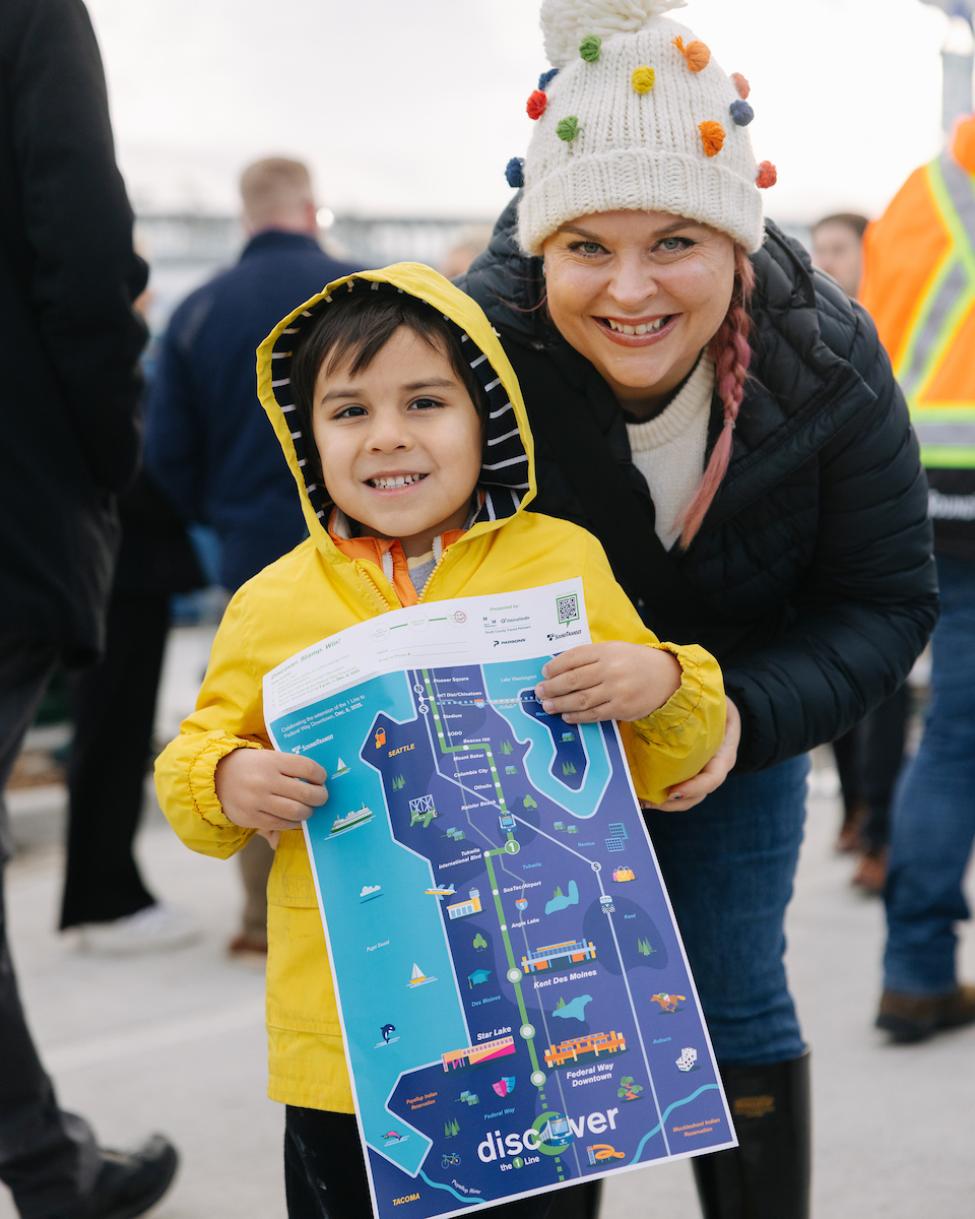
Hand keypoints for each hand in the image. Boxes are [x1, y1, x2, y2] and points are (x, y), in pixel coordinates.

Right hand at [214, 748, 327, 838]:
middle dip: (320, 797)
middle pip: (306, 793)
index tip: (321, 779)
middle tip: (321, 797)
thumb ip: (290, 768)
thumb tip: (317, 780)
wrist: (215, 777)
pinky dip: (292, 823)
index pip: (308, 768)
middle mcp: (265, 780)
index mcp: (272, 761)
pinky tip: (293, 817)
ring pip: (296, 812)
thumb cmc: (250, 766)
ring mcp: (257, 801)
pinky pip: (281, 824)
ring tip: (307, 808)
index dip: (321, 775)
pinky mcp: (251, 818)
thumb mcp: (268, 757)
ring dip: (308, 812)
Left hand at [534, 642, 681, 723]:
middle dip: (552, 687)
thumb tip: (559, 669)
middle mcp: (611, 669)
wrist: (667, 677)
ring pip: (581, 699)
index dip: (556, 666)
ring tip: (548, 705)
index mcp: (607, 651)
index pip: (574, 657)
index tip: (544, 672)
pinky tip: (567, 715)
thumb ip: (590, 656)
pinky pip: (594, 714)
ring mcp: (617, 690)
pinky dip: (578, 716)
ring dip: (561, 704)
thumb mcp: (614, 650)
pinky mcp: (622, 708)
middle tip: (539, 691)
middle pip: (573, 680)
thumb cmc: (635, 662)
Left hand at [644, 697, 740, 810]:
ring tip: (641, 801)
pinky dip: (658, 793)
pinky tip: (639, 793)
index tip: (674, 791)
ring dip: (663, 803)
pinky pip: (674, 788)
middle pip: (696, 795)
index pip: (713, 778)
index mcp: (723, 754)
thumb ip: (700, 704)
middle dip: (673, 802)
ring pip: (685, 797)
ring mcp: (699, 773)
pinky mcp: (685, 772)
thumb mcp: (714, 700)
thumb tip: (666, 701)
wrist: (715, 705)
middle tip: (648, 801)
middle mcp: (712, 769)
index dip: (695, 787)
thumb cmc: (712, 702)